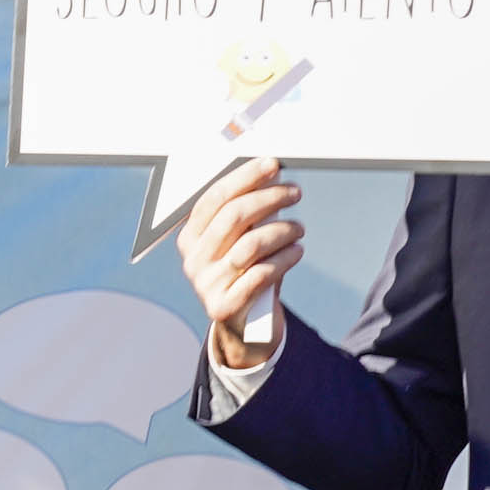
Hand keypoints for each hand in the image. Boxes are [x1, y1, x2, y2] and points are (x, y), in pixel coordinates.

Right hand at [178, 157, 305, 368]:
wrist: (243, 324)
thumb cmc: (244, 272)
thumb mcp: (238, 243)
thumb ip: (247, 218)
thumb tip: (271, 178)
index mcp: (189, 238)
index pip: (215, 198)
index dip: (245, 178)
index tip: (272, 165)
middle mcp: (193, 260)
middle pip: (233, 217)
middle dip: (269, 198)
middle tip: (294, 192)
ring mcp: (206, 284)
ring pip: (251, 245)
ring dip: (282, 230)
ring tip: (299, 228)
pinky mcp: (224, 306)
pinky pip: (261, 275)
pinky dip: (284, 259)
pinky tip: (296, 251)